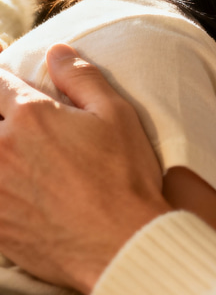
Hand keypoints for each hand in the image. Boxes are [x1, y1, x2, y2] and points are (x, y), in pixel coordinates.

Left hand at [0, 44, 169, 294]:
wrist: (120, 243)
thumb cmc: (124, 175)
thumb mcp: (116, 114)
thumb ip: (81, 78)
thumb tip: (57, 51)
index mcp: (31, 117)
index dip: (0, 73)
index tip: (5, 74)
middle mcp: (0, 149)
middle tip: (15, 118)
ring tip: (15, 150)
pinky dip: (0, 182)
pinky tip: (13, 181)